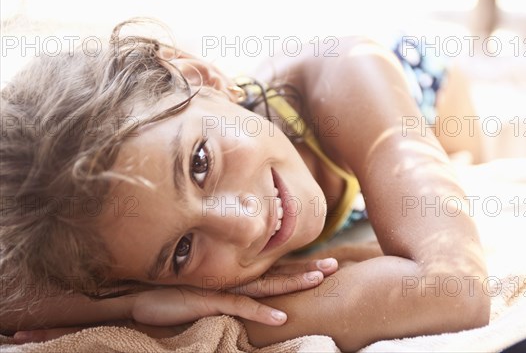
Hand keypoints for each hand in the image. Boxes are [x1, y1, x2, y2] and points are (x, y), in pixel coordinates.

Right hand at [12, 258, 338, 343]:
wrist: (135, 293)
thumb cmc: (170, 291)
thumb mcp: (204, 289)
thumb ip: (226, 288)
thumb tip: (248, 294)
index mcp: (234, 274)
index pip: (273, 268)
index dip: (299, 264)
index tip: (324, 261)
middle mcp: (232, 277)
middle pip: (277, 273)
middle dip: (307, 268)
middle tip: (336, 264)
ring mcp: (222, 288)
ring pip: (265, 285)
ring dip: (293, 282)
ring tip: (320, 280)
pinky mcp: (208, 302)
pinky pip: (240, 308)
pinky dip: (262, 314)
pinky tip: (281, 319)